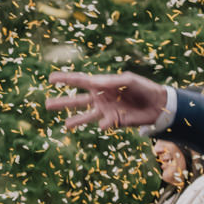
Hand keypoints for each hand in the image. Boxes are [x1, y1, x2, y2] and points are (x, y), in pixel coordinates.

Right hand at [43, 71, 170, 130]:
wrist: (158, 105)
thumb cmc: (143, 88)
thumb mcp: (128, 80)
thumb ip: (110, 81)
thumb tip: (93, 82)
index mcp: (101, 84)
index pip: (79, 81)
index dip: (64, 79)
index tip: (50, 78)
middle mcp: (100, 98)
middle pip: (77, 101)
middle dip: (62, 102)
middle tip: (46, 104)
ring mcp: (105, 111)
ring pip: (85, 116)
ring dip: (75, 120)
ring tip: (64, 124)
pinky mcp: (113, 122)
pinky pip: (104, 124)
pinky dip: (104, 124)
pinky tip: (106, 122)